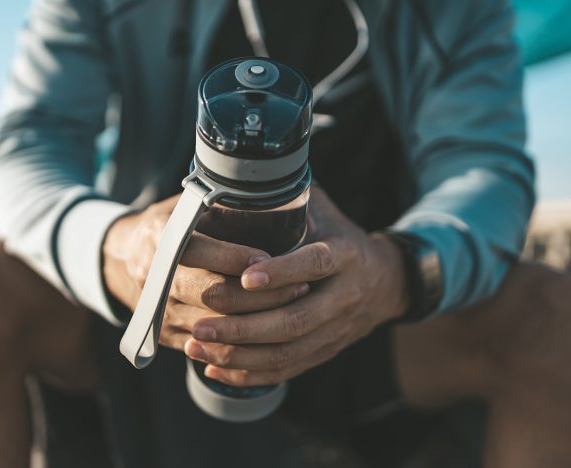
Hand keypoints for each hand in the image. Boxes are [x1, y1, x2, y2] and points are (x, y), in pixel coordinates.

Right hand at [102, 194, 309, 351]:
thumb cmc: (171, 225)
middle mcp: (153, 274)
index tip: (271, 259)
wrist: (124, 256)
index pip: (201, 251)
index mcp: (158, 236)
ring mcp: (156, 308)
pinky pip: (207, 346)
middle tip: (299, 287)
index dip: (237, 257)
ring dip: (258, 320)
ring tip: (294, 307)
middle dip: (260, 295)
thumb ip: (217, 207)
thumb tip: (270, 196)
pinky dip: (241, 342)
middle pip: (212, 293)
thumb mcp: (186, 206)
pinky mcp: (164, 333)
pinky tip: (272, 334)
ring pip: (214, 324)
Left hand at [184, 187, 408, 386]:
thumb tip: (243, 181)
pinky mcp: (325, 352)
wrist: (385, 282)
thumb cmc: (342, 239)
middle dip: (243, 326)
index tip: (244, 278)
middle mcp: (343, 297)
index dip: (281, 272)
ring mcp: (335, 331)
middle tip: (200, 322)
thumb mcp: (326, 212)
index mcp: (345, 256)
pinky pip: (287, 370)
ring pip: (286, 352)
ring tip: (197, 345)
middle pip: (294, 320)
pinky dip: (249, 373)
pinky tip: (215, 368)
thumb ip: (292, 202)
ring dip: (238, 354)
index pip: (314, 264)